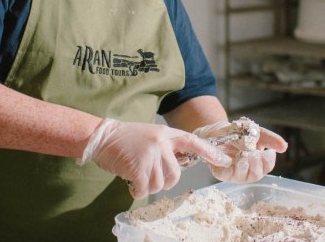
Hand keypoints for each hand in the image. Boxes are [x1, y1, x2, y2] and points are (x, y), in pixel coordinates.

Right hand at [80, 119, 231, 198]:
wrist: (101, 136)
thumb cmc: (126, 139)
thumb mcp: (151, 136)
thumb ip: (166, 147)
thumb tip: (180, 165)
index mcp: (166, 134)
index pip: (193, 142)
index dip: (209, 152)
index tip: (223, 160)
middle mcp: (161, 143)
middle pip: (175, 174)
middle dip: (163, 181)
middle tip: (149, 175)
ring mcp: (150, 154)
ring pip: (160, 184)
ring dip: (148, 186)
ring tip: (136, 175)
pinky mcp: (138, 167)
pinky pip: (145, 189)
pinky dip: (138, 191)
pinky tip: (131, 183)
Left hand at [194, 120, 287, 183]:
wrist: (215, 129)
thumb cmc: (236, 133)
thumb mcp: (255, 132)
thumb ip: (269, 139)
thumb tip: (285, 147)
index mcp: (257, 162)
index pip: (267, 166)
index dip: (269, 161)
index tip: (267, 151)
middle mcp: (247, 171)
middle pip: (257, 175)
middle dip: (257, 164)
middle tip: (255, 153)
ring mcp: (234, 173)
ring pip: (244, 177)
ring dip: (246, 166)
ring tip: (245, 155)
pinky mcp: (220, 172)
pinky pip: (227, 175)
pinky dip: (231, 168)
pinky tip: (233, 159)